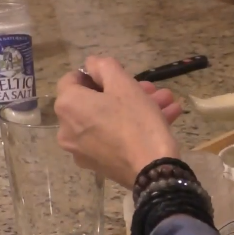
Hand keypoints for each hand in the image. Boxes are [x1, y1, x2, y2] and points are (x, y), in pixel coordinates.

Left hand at [55, 56, 180, 187]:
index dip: (96, 73)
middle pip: (95, 102)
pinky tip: (164, 119)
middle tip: (151, 89)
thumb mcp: (123, 84)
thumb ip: (104, 66)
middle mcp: (67, 129)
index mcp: (68, 106)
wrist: (152, 170)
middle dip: (127, 92)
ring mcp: (82, 150)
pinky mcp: (98, 164)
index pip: (73, 79)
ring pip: (108, 120)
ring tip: (166, 103)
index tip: (119, 76)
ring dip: (137, 108)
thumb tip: (92, 64)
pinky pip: (113, 138)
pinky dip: (132, 128)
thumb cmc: (136, 121)